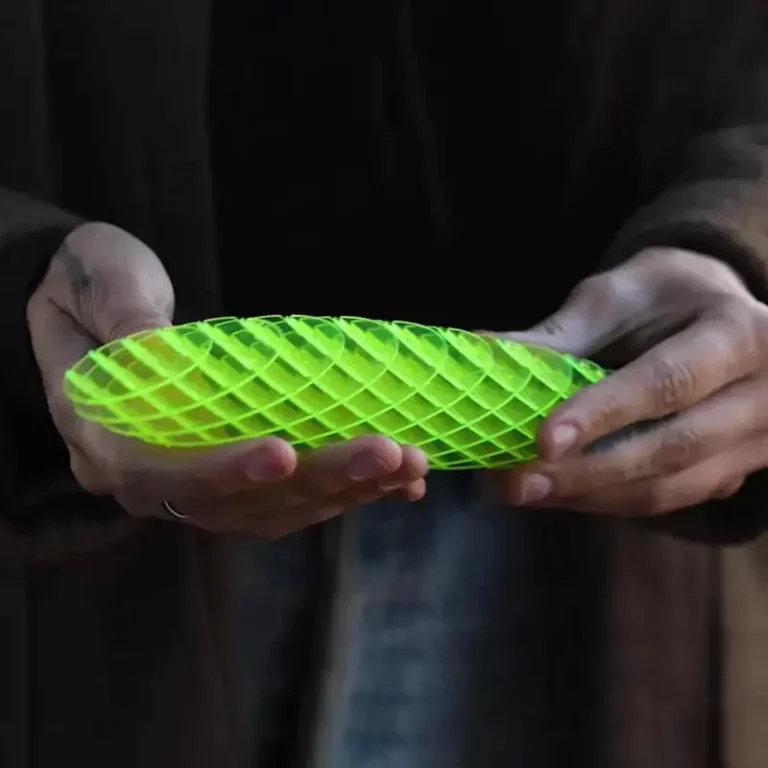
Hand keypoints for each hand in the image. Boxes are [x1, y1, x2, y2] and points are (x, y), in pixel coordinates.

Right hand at [27, 222, 427, 536]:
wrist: (93, 303)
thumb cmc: (90, 282)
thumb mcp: (98, 280)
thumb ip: (126, 315)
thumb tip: (162, 352)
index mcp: (102, 435)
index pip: (157, 474)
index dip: (221, 472)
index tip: (284, 454)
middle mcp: (147, 477)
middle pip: (235, 502)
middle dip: (318, 481)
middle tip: (389, 452)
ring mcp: (193, 482)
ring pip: (273, 509)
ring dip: (345, 491)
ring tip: (409, 465)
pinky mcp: (232, 474)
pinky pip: (289, 499)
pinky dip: (345, 491)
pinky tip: (399, 482)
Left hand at [490, 248, 767, 514]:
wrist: (720, 315)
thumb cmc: (665, 297)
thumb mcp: (618, 297)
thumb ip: (560, 336)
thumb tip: (481, 355)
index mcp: (740, 334)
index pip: (669, 382)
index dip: (604, 414)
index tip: (541, 440)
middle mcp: (765, 396)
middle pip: (674, 448)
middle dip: (588, 471)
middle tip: (516, 482)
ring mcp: (756, 445)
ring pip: (671, 489)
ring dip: (590, 496)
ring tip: (525, 491)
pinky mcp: (731, 475)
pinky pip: (668, 501)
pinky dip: (607, 502)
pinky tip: (559, 494)